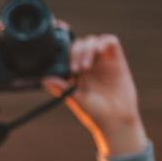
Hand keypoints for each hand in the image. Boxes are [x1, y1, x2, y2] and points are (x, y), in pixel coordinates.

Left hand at [43, 32, 147, 156]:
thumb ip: (61, 88)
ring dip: (87, 48)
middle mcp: (89, 64)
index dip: (65, 49)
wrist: (116, 120)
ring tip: (86, 66)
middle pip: (80, 43)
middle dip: (76, 52)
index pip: (69, 51)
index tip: (64, 60)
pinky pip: (111, 41)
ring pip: (93, 40)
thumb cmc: (94, 113)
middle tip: (77, 69)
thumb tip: (44, 80)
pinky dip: (104, 42)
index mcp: (77, 71)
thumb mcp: (75, 99)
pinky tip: (99, 52)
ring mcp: (103, 61)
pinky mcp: (117, 60)